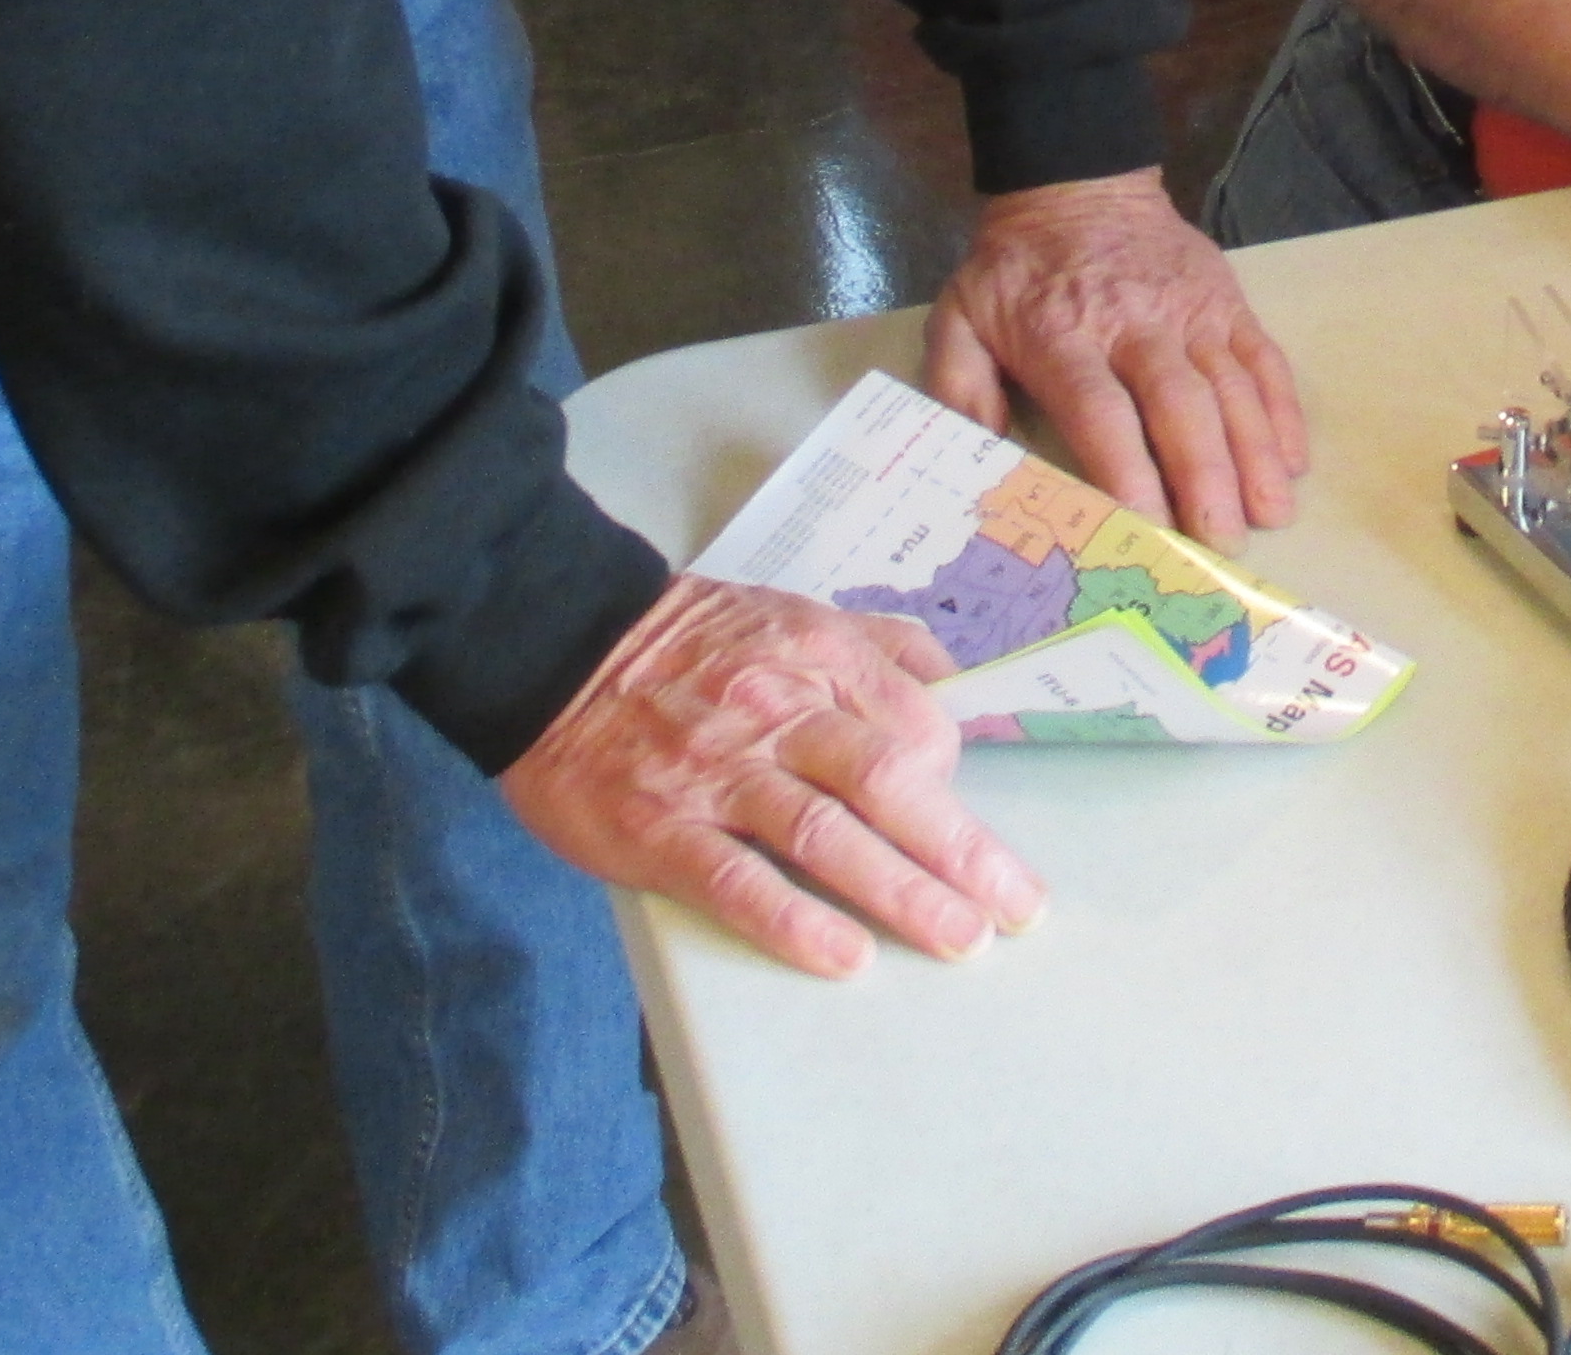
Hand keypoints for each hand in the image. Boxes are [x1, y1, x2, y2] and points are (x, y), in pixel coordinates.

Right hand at [497, 573, 1041, 976]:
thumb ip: (873, 645)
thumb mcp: (789, 614)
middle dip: (963, 851)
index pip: (914, 721)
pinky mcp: (659, 828)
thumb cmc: (683, 644)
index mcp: (815, 655)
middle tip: (1016, 910)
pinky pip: (735, 879)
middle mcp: (776, 710)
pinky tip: (844, 956)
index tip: (967, 822)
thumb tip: (949, 680)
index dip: (953, 775)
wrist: (554, 648)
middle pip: (887, 781)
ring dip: (901, 893)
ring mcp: (716, 773)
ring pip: (824, 835)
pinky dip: (792, 921)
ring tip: (959, 940)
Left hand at [920, 172, 1307, 549]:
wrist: (1078, 184)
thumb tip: (982, 454)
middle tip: (1223, 544)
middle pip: (1179, 405)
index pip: (1102, 411)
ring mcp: (1191, 312)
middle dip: (1206, 477)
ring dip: (1255, 454)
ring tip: (1268, 517)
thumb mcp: (958, 316)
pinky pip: (1263, 358)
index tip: (1150, 526)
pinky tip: (1293, 463)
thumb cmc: (1016, 270)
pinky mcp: (1227, 301)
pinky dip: (1283, 411)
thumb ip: (958, 385)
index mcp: (1065, 337)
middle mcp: (1136, 325)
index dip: (1128, 471)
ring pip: (1231, 386)